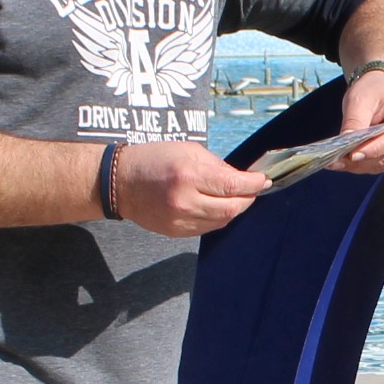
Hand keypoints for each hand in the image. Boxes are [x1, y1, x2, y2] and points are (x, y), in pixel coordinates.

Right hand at [113, 139, 270, 237]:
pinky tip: (218, 207)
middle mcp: (185, 201)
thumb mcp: (187, 151)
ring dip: (234, 209)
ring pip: (222, 221)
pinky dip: (218, 218)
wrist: (120, 182)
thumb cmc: (154, 159)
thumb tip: (241, 178)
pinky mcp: (176, 232)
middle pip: (231, 208)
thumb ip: (217, 165)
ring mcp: (180, 220)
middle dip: (247, 199)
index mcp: (188, 175)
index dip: (253, 184)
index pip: (232, 186)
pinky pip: (207, 228)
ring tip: (236, 197)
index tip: (263, 180)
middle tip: (253, 190)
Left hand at [335, 66, 383, 173]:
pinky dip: (361, 165)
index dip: (372, 150)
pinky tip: (344, 162)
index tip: (351, 155)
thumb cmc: (374, 90)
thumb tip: (346, 145)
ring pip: (381, 165)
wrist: (383, 89)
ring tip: (335, 162)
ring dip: (358, 166)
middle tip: (334, 161)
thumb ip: (355, 121)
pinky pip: (379, 166)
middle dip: (360, 161)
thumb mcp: (360, 98)